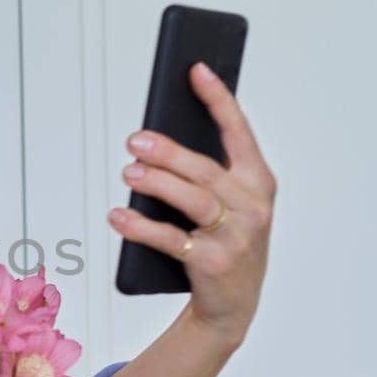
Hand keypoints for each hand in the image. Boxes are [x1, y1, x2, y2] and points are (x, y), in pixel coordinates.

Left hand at [110, 62, 275, 347]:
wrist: (232, 308)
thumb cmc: (224, 242)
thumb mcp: (227, 204)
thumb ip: (204, 172)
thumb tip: (156, 141)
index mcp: (258, 182)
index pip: (238, 132)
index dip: (218, 99)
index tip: (196, 69)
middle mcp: (254, 206)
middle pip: (206, 169)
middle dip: (168, 151)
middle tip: (135, 140)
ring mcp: (237, 237)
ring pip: (192, 200)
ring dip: (156, 184)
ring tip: (128, 173)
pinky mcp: (214, 264)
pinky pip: (171, 240)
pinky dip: (141, 227)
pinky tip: (118, 215)